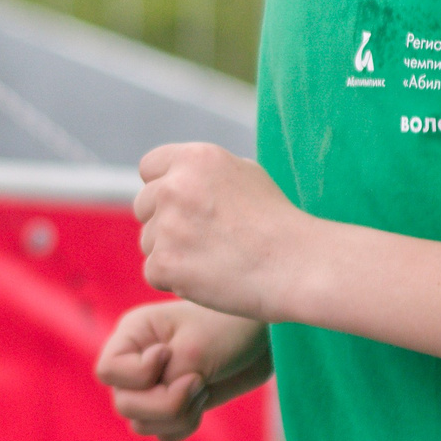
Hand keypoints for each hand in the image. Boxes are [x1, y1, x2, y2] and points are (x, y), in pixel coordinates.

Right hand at [93, 298, 270, 440]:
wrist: (263, 338)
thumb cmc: (230, 329)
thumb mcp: (194, 351)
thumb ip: (163, 382)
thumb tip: (139, 416)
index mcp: (134, 334)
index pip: (107, 371)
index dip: (138, 375)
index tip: (169, 357)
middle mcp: (136, 360)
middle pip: (124, 404)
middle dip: (164, 402)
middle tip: (198, 382)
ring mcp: (154, 385)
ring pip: (141, 424)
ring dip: (177, 415)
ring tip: (203, 389)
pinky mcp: (173, 404)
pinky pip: (162, 435)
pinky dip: (183, 427)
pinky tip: (204, 404)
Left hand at [132, 142, 311, 318]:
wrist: (297, 265)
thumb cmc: (278, 223)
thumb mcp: (245, 175)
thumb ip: (204, 174)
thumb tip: (174, 178)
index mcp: (195, 158)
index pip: (150, 168)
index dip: (164, 188)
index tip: (184, 208)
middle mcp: (174, 186)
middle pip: (143, 206)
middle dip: (165, 223)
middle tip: (204, 241)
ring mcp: (167, 225)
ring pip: (148, 241)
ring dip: (171, 253)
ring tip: (214, 260)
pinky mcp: (164, 263)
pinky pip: (154, 273)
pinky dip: (176, 281)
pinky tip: (209, 278)